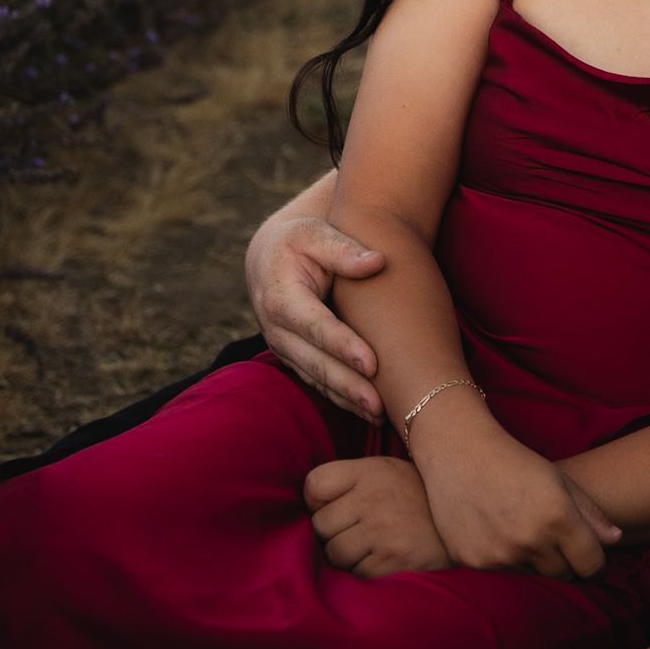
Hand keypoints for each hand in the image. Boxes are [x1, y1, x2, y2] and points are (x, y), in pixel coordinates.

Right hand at [246, 212, 385, 420]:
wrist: (269, 257)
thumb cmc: (299, 241)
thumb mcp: (315, 233)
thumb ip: (343, 249)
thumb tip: (376, 262)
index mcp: (281, 298)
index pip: (315, 326)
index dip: (342, 346)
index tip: (372, 363)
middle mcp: (277, 329)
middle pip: (315, 363)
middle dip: (348, 385)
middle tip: (380, 404)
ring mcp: (283, 348)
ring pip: (316, 379)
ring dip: (347, 399)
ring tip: (380, 415)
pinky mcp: (294, 358)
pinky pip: (317, 382)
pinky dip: (340, 398)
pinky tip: (367, 411)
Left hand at [304, 456, 452, 576]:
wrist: (467, 516)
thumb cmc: (420, 494)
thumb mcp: (387, 470)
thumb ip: (352, 480)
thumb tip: (313, 502)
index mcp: (367, 472)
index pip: (314, 485)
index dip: (317, 500)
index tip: (332, 506)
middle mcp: (370, 499)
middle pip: (320, 525)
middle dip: (332, 532)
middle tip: (354, 529)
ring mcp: (380, 532)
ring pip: (334, 553)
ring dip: (347, 555)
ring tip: (368, 545)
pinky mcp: (391, 560)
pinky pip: (357, 573)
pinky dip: (365, 570)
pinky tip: (383, 557)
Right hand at [413, 414, 621, 579]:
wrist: (458, 450)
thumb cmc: (515, 461)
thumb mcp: (559, 479)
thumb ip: (590, 512)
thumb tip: (615, 540)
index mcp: (558, 518)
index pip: (591, 565)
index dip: (595, 563)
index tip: (590, 557)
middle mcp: (530, 541)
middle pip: (563, 574)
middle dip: (564, 561)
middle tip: (552, 537)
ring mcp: (499, 554)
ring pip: (532, 576)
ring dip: (533, 561)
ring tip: (522, 529)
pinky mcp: (472, 561)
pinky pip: (501, 573)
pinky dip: (504, 560)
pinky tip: (496, 532)